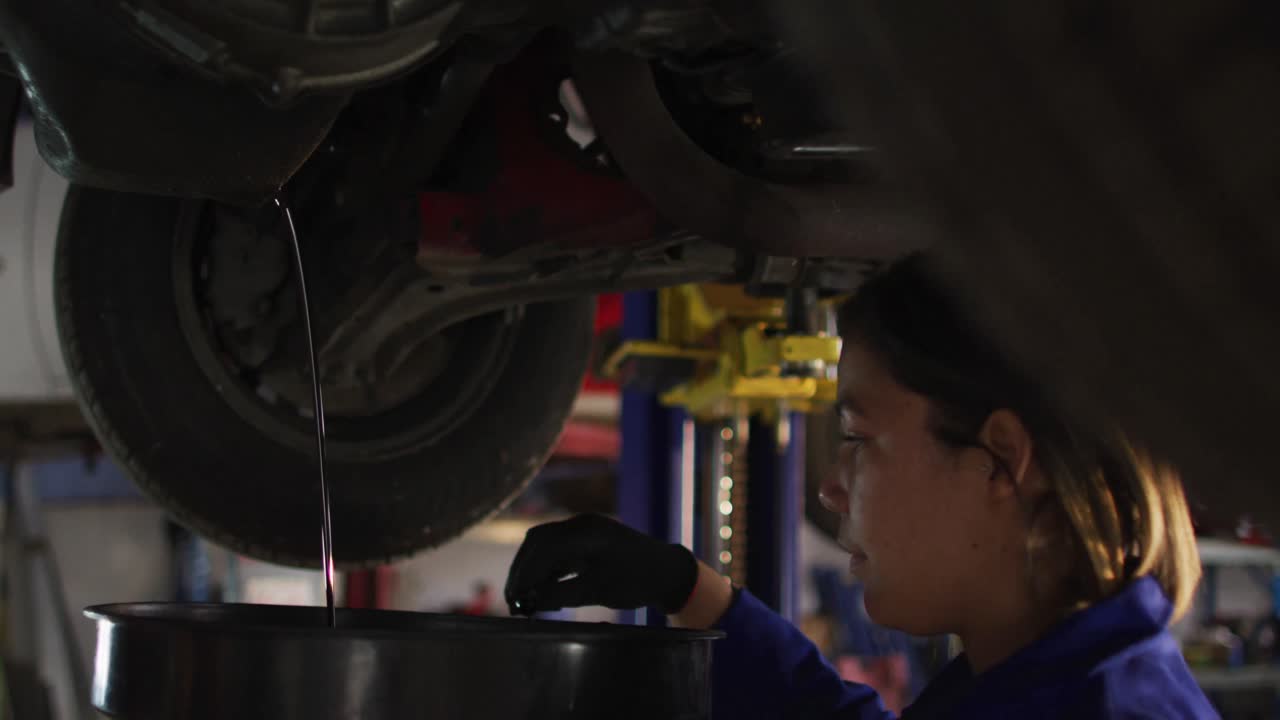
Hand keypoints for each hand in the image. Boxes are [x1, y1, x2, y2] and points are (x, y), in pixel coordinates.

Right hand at [504, 514, 697, 615]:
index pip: (543, 546)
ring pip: (545, 544)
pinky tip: (541, 590)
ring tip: (523, 599)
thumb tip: (528, 602)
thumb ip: (561, 594)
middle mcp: (582, 524)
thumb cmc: (637, 581)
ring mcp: (584, 529)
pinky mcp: (586, 539)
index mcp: (588, 531)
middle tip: (513, 600)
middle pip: (539, 541)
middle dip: (523, 570)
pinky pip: (557, 550)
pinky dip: (546, 568)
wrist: (667, 572)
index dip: (524, 572)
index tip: (514, 599)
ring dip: (532, 569)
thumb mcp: (598, 591)